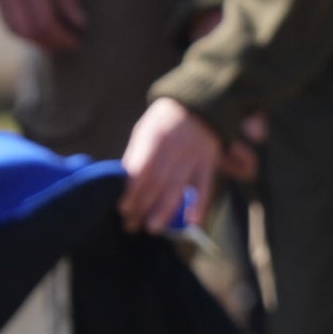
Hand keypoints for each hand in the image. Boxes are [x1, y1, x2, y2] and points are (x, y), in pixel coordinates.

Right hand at [0, 0, 84, 51]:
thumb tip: (80, 25)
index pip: (45, 21)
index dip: (62, 37)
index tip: (76, 41)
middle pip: (29, 31)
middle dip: (50, 43)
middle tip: (67, 45)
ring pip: (15, 31)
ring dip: (36, 42)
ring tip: (54, 43)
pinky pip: (7, 23)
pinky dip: (23, 33)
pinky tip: (37, 34)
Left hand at [116, 95, 257, 231]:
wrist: (199, 104)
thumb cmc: (164, 122)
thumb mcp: (145, 130)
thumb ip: (136, 155)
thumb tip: (125, 183)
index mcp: (154, 139)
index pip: (140, 170)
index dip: (131, 191)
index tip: (123, 209)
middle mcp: (174, 149)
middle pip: (157, 183)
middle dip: (143, 206)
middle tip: (131, 226)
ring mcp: (194, 157)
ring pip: (178, 187)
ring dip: (165, 210)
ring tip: (153, 228)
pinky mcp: (209, 164)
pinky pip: (205, 187)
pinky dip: (201, 205)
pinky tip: (194, 221)